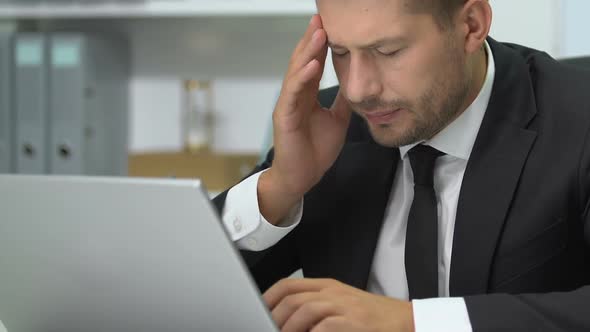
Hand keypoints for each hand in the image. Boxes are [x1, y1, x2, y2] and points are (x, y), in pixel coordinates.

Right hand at [258, 15, 350, 223]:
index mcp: (308, 95)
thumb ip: (343, 101)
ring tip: (319, 34)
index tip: (330, 24)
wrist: (302, 177)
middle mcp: (296, 95)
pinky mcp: (284, 118)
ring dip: (308, 52)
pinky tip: (312, 66)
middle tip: (321, 18)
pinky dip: (302, 79)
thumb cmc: (314, 150)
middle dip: (312, 39)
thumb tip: (358, 85)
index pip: (313, 62)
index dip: (321, 43)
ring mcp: (288, 105)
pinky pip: (293, 95)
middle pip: (303, 61)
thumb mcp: (337, 119)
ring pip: (297, 73)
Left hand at [263, 278, 414, 331]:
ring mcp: (344, 306)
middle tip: (267, 329)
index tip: (257, 311)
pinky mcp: (355, 322)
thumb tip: (287, 318)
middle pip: (292, 299)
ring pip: (304, 310)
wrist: (405, 320)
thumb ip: (317, 306)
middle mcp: (333, 292)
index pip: (288, 284)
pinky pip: (325, 327)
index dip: (268, 297)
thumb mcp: (341, 303)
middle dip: (275, 317)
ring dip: (288, 328)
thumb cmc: (371, 316)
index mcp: (327, 286)